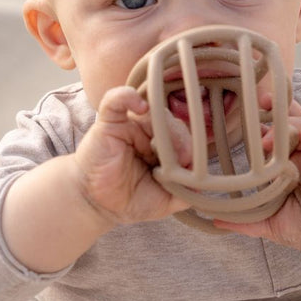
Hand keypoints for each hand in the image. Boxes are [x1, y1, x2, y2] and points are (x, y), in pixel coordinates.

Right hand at [70, 85, 189, 226]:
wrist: (95, 205)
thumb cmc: (127, 201)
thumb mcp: (164, 202)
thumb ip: (185, 192)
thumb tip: (205, 183)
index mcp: (163, 149)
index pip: (184, 136)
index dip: (191, 147)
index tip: (189, 166)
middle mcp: (147, 133)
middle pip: (172, 121)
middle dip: (181, 138)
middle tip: (181, 157)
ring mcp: (129, 125)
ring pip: (153, 110)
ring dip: (163, 125)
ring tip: (159, 147)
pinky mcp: (109, 121)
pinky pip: (117, 99)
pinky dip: (128, 96)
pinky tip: (141, 107)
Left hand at [212, 99, 300, 258]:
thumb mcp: (271, 224)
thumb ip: (245, 220)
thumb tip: (213, 220)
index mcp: (283, 163)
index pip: (269, 134)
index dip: (255, 121)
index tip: (237, 115)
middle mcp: (300, 154)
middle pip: (285, 122)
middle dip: (271, 113)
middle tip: (254, 109)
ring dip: (287, 126)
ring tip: (269, 138)